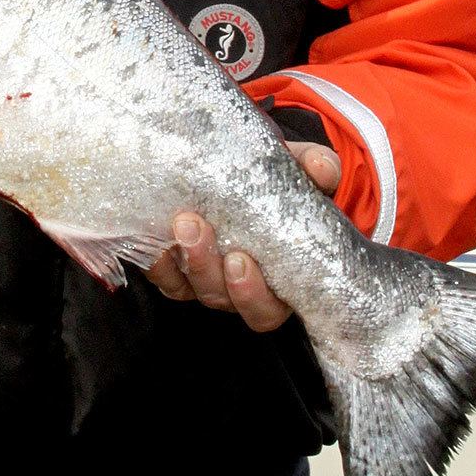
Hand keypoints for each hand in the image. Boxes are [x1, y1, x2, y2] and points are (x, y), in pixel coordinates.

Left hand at [146, 142, 341, 332]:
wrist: (234, 166)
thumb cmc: (273, 179)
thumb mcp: (296, 169)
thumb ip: (315, 168)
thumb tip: (322, 169)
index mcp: (277, 277)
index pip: (267, 308)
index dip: (252, 295)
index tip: (240, 260)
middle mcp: (237, 286)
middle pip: (223, 300)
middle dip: (208, 269)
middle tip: (198, 229)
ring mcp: (204, 277)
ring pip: (192, 289)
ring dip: (186, 258)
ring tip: (182, 221)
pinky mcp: (175, 267)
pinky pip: (163, 276)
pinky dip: (156, 262)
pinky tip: (154, 240)